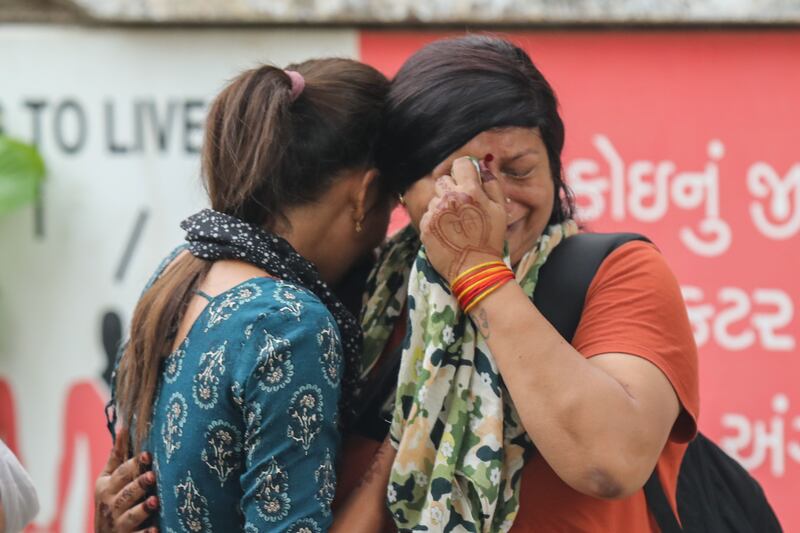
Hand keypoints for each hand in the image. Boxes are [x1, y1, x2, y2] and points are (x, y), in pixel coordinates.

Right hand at [94, 428, 158, 532]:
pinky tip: (156, 529)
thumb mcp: (108, 478)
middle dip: (138, 485)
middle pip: (125, 494)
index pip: (120, 474)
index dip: (134, 464)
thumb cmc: (110, 499)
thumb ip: (117, 456)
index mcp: (105, 487)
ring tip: (155, 501)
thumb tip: (123, 426)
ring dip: (142, 509)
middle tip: (152, 476)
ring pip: (130, 515)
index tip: (148, 455)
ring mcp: (117, 524)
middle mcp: (109, 505)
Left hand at [419, 157, 506, 283]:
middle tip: (461, 206)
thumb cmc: (491, 239)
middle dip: (451, 189)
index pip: (460, 164)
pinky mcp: (425, 227)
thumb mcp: (500, 210)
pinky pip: (428, 215)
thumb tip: (485, 164)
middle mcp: (449, 198)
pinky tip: (447, 232)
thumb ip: (492, 183)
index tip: (467, 180)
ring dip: (442, 206)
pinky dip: (435, 221)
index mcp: (469, 191)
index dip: (464, 171)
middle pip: (443, 180)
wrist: (475, 269)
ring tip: (455, 223)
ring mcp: (435, 213)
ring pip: (434, 199)